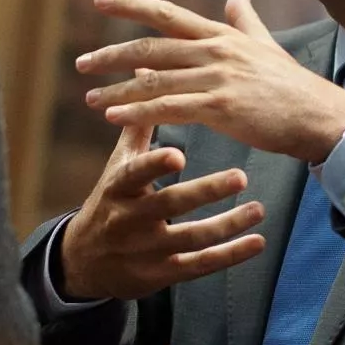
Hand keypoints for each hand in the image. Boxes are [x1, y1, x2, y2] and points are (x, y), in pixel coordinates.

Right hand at [59, 122, 265, 300]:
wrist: (85, 261)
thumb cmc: (111, 199)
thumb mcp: (119, 164)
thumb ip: (138, 123)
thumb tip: (144, 70)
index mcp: (119, 187)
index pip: (135, 173)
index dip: (155, 164)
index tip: (179, 152)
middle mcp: (130, 220)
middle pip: (170, 205)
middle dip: (205, 192)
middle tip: (241, 175)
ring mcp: (146, 250)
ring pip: (191, 238)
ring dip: (228, 225)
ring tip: (259, 208)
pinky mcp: (161, 275)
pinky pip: (199, 265)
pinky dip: (230, 255)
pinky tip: (257, 242)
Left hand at [78, 0, 344, 163]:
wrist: (317, 115)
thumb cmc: (290, 84)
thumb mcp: (265, 43)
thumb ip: (245, 17)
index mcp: (220, 35)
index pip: (166, 13)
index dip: (131, 4)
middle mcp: (215, 51)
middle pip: (151, 47)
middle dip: (112, 55)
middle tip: (82, 63)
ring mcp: (217, 78)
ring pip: (155, 80)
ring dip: (118, 90)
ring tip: (91, 98)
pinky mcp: (221, 107)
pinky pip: (170, 107)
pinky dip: (139, 112)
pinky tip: (115, 117)